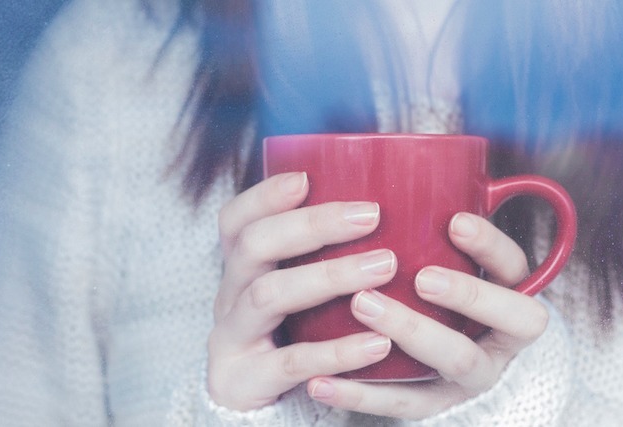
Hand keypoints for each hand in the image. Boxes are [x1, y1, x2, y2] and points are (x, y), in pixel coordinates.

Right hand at [207, 172, 396, 410]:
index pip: (236, 220)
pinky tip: (378, 343)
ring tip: (384, 266)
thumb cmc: (291, 338)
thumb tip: (392, 206)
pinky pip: (293, 361)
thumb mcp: (296, 294)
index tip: (306, 179)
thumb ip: (322, 258)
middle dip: (311, 225)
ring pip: (269, 296)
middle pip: (254, 247)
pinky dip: (337, 351)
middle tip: (371, 215)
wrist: (253, 412)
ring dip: (329, 276)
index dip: (264, 195)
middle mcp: (229, 297)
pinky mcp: (246, 380)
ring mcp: (233, 338)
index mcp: (240, 270)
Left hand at [303, 213, 550, 419]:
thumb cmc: (441, 299)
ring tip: (363, 306)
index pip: (517, 268)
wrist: (448, 372)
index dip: (492, 246)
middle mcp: (499, 338)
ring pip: (456, 360)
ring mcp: (469, 377)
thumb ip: (434, 226)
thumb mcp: (452, 263)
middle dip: (467, 294)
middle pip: (507, 320)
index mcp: (508, 295)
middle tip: (420, 275)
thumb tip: (394, 157)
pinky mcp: (434, 407)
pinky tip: (319, 382)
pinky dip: (358, 395)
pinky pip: (401, 405)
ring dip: (412, 332)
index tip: (455, 221)